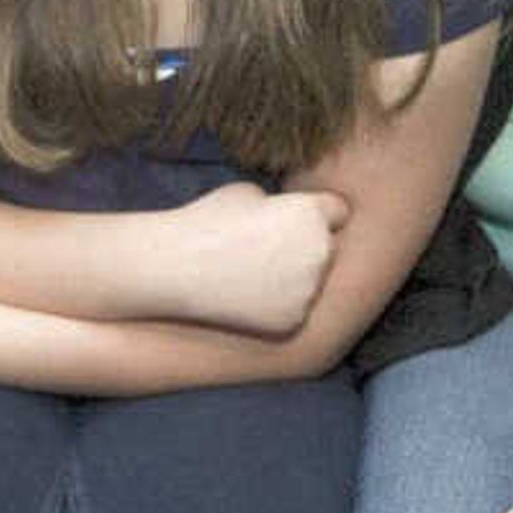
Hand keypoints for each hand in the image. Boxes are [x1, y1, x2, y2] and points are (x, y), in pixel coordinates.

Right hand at [165, 182, 346, 335]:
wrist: (175, 267)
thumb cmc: (206, 220)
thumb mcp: (247, 192)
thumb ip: (280, 203)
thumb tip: (290, 212)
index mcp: (312, 213)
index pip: (338, 212)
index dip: (318, 214)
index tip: (294, 221)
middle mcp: (320, 251)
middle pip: (328, 248)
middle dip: (307, 247)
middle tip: (266, 249)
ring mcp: (309, 290)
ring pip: (312, 281)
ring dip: (293, 278)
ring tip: (250, 272)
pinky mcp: (293, 320)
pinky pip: (295, 307)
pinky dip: (277, 304)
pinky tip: (246, 295)